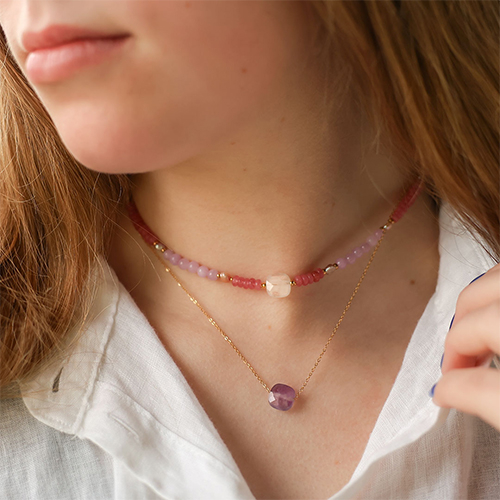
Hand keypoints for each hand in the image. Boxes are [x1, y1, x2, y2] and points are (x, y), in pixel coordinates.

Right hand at [430, 264, 499, 431]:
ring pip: (494, 276)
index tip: (446, 391)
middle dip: (460, 330)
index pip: (469, 340)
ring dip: (478, 302)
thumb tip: (442, 390)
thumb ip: (482, 397)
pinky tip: (496, 315)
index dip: (452, 372)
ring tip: (481, 336)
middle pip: (478, 297)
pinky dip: (494, 292)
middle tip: (462, 362)